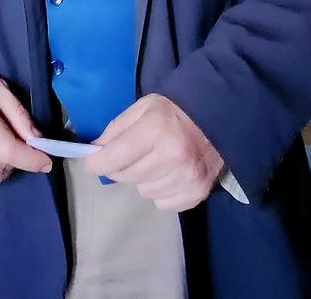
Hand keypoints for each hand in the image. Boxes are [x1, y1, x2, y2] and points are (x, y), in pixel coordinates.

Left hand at [85, 94, 223, 211]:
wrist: (218, 117)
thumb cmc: (175, 110)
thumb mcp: (143, 107)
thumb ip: (117, 128)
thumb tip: (96, 151)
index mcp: (155, 130)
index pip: (114, 158)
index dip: (97, 162)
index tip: (93, 162)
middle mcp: (172, 157)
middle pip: (126, 176)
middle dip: (119, 167)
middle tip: (128, 156)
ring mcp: (187, 177)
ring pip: (143, 191)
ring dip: (142, 179)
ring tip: (155, 162)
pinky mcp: (198, 192)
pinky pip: (163, 203)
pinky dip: (161, 192)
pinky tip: (169, 174)